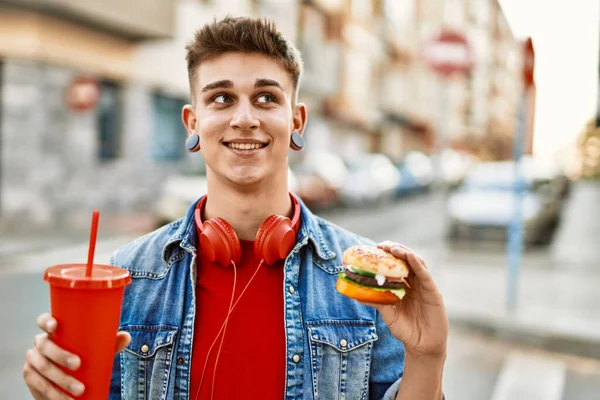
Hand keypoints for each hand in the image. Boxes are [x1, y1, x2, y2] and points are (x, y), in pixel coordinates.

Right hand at [23, 313, 130, 399]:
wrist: (67, 380)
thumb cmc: (82, 356)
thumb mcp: (95, 349)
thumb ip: (109, 343)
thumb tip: (126, 337)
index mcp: (53, 332)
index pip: (43, 320)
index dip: (46, 321)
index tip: (55, 326)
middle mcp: (40, 344)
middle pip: (44, 346)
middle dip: (60, 355)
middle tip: (78, 364)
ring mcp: (33, 360)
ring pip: (42, 367)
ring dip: (60, 380)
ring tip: (79, 390)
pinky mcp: (31, 378)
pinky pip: (38, 385)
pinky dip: (53, 394)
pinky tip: (64, 399)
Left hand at [362, 242, 447, 357]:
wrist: (422, 346)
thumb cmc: (406, 330)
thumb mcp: (388, 314)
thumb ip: (376, 303)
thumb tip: (357, 296)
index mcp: (403, 286)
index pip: (395, 265)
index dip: (386, 255)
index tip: (374, 248)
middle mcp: (414, 283)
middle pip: (405, 260)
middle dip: (394, 249)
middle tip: (381, 245)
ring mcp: (424, 286)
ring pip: (416, 262)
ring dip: (405, 252)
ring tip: (393, 248)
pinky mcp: (433, 291)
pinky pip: (425, 274)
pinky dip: (417, 263)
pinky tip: (409, 256)